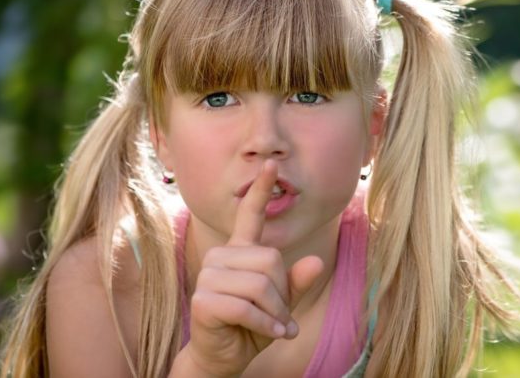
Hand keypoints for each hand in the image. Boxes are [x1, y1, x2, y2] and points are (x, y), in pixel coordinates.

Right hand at [182, 160, 323, 376]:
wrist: (223, 357)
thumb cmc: (252, 325)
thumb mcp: (281, 305)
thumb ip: (296, 283)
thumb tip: (315, 262)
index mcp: (239, 251)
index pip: (249, 215)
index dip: (260, 190)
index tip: (271, 163)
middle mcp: (222, 257)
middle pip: (269, 260)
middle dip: (282, 293)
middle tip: (280, 315)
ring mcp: (209, 276)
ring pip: (260, 284)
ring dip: (275, 312)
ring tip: (276, 326)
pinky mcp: (203, 299)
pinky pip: (247, 308)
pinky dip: (265, 325)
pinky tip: (270, 333)